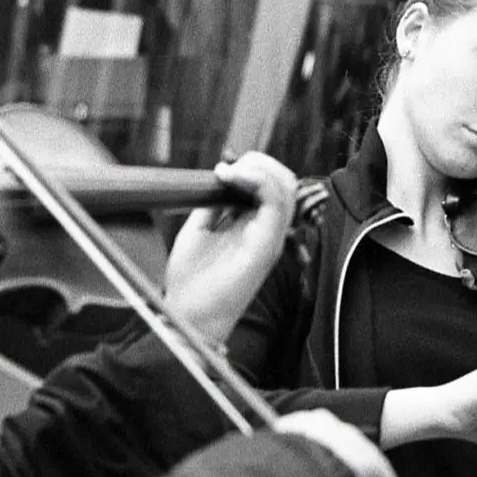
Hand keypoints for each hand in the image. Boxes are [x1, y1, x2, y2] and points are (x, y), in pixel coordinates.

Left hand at [163, 152, 298, 341]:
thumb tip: (221, 176)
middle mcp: (268, 230)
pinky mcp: (266, 246)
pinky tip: (233, 178)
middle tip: (228, 170)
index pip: (271, 184)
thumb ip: (213, 203)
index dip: (252, 166)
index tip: (222, 170)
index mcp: (254, 225)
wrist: (189, 315)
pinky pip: (277, 203)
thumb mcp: (199, 228)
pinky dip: (258, 182)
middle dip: (259, 162)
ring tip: (230, 173)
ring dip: (259, 169)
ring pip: (287, 186)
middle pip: (285, 180)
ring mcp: (270, 237)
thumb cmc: (192, 280)